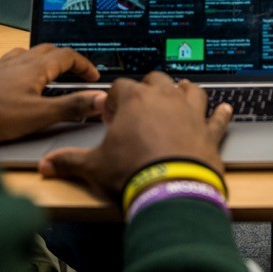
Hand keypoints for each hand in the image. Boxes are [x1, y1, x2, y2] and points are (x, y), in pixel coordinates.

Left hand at [0, 44, 105, 141]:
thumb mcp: (38, 115)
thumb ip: (71, 107)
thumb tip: (101, 100)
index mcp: (36, 66)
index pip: (68, 56)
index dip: (85, 65)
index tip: (94, 77)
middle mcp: (19, 60)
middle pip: (50, 51)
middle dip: (67, 61)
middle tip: (77, 75)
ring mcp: (2, 66)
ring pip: (30, 54)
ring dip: (45, 61)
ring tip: (51, 75)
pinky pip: (13, 62)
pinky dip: (25, 67)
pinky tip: (19, 81)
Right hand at [38, 71, 233, 196]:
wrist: (171, 191)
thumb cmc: (131, 173)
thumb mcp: (94, 168)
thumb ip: (69, 162)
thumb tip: (47, 165)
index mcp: (135, 100)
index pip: (121, 87)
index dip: (114, 100)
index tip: (111, 115)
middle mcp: (165, 99)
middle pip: (157, 80)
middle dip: (148, 89)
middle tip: (141, 106)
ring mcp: (191, 112)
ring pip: (191, 90)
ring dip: (185, 92)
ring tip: (180, 96)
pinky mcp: (209, 131)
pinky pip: (219, 117)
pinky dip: (222, 114)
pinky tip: (226, 109)